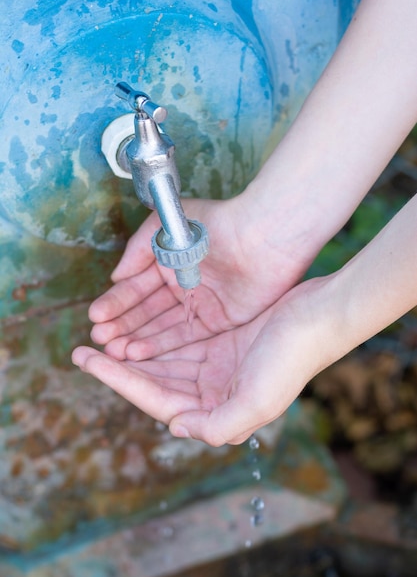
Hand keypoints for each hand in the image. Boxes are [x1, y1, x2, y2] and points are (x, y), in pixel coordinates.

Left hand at [72, 277, 330, 445]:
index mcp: (219, 410)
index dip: (119, 382)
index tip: (87, 362)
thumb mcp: (257, 402)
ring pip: (163, 361)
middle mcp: (214, 392)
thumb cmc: (292, 359)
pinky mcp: (223, 340)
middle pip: (155, 381)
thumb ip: (217, 426)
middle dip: (118, 368)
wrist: (319, 317)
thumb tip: (175, 429)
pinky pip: (180, 340)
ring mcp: (217, 365)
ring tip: (101, 337)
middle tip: (81, 350)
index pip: (157, 400)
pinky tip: (135, 328)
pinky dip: (157, 336)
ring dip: (134, 351)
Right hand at [87, 196, 315, 361]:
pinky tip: (139, 354)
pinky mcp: (219, 322)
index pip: (137, 288)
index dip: (116, 302)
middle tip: (100, 339)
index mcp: (170, 264)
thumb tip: (115, 278)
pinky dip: (163, 345)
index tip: (96, 316)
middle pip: (147, 312)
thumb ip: (138, 251)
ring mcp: (201, 306)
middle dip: (123, 326)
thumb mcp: (166, 227)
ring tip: (113, 351)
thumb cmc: (215, 222)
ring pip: (163, 328)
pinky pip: (187, 337)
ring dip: (137, 339)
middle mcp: (183, 288)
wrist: (262, 234)